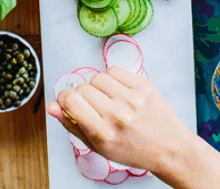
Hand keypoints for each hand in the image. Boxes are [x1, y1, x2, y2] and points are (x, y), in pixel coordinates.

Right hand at [46, 67, 194, 176]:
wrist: (168, 148)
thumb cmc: (132, 149)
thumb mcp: (98, 146)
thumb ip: (72, 125)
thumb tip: (51, 106)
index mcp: (102, 133)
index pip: (71, 101)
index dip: (64, 98)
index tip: (68, 101)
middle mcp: (117, 115)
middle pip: (83, 88)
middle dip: (82, 95)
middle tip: (93, 106)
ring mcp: (132, 99)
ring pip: (98, 77)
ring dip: (97, 85)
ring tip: (107, 98)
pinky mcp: (143, 86)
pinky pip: (115, 70)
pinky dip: (112, 77)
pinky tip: (118, 90)